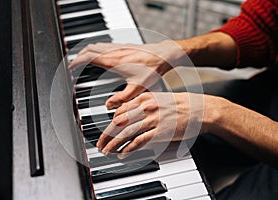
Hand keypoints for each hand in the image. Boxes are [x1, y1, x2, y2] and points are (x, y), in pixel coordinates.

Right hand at [69, 41, 186, 108]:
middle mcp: (114, 52)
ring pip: (96, 45)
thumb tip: (108, 106)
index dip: (77, 61)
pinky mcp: (124, 46)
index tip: (71, 66)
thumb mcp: (137, 88)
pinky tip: (101, 54)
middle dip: (78, 55)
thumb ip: (122, 98)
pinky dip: (97, 48)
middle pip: (89, 49)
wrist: (164, 55)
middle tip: (74, 63)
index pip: (88, 57)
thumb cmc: (152, 70)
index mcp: (113, 62)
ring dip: (87, 50)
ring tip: (83, 58)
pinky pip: (105, 44)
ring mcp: (119, 47)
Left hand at [96, 92, 218, 157]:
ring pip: (126, 132)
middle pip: (119, 122)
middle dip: (106, 134)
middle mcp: (146, 107)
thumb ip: (143, 105)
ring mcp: (152, 119)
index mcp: (144, 98)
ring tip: (107, 150)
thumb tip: (129, 114)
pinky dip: (128, 149)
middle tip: (100, 143)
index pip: (120, 110)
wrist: (199, 109)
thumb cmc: (181, 104)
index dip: (110, 122)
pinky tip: (123, 154)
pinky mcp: (160, 132)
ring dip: (114, 143)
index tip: (106, 130)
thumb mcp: (159, 99)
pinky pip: (139, 141)